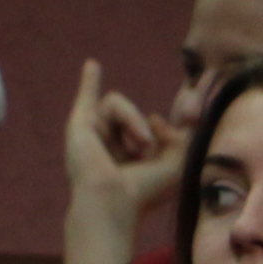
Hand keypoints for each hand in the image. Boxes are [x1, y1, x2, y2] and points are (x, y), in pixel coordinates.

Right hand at [61, 58, 184, 221]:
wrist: (113, 198)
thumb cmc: (144, 189)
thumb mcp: (176, 161)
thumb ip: (180, 134)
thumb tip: (154, 117)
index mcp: (136, 159)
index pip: (155, 130)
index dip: (170, 127)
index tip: (182, 125)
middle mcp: (115, 146)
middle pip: (137, 118)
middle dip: (152, 128)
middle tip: (150, 150)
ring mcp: (96, 134)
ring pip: (118, 104)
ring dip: (131, 120)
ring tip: (136, 144)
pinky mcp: (80, 125)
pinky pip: (87, 95)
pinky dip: (90, 82)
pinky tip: (92, 66)